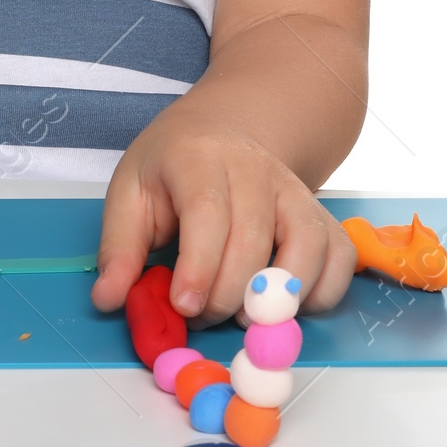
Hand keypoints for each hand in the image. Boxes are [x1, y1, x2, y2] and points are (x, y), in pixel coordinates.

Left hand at [90, 102, 356, 324]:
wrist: (226, 129)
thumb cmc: (172, 166)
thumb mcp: (130, 191)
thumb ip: (119, 247)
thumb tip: (108, 299)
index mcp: (199, 158)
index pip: (207, 212)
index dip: (199, 267)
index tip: (184, 307)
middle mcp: (255, 169)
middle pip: (253, 238)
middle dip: (226, 294)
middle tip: (200, 317)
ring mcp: (295, 190)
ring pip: (307, 246)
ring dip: (278, 298)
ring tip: (243, 316)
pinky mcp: (321, 213)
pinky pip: (339, 256)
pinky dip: (323, 291)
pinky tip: (286, 306)